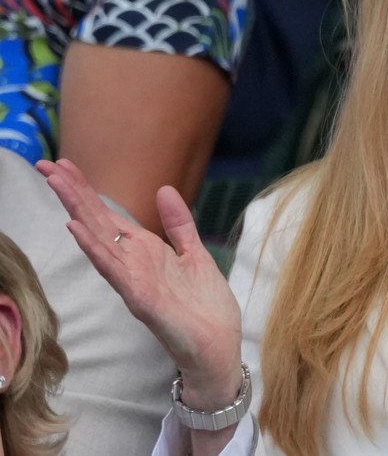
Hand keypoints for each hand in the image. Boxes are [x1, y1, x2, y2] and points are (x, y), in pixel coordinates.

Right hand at [40, 158, 243, 405]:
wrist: (218, 347)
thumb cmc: (205, 308)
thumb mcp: (196, 255)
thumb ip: (179, 225)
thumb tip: (164, 189)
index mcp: (145, 252)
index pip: (109, 216)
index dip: (87, 191)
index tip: (64, 165)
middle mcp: (133, 263)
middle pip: (97, 221)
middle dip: (73, 192)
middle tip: (46, 163)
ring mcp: (132, 280)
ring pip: (98, 239)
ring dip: (77, 210)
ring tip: (55, 183)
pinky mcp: (140, 297)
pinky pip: (113, 269)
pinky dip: (94, 247)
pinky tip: (76, 228)